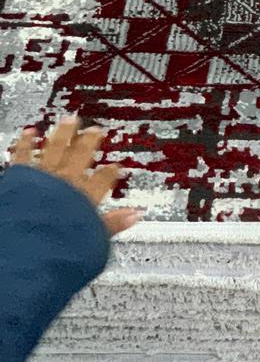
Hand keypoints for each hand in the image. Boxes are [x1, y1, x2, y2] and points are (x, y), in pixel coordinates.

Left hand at [9, 117, 141, 235]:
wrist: (27, 237)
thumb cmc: (59, 241)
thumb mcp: (93, 237)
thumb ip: (113, 224)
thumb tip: (135, 215)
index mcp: (85, 195)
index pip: (103, 179)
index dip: (111, 171)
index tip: (115, 166)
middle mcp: (67, 180)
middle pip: (82, 155)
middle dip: (90, 142)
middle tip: (95, 131)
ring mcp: (44, 175)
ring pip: (56, 147)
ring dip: (64, 134)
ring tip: (70, 120)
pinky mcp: (22, 175)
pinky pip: (24, 154)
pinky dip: (26, 142)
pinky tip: (29, 132)